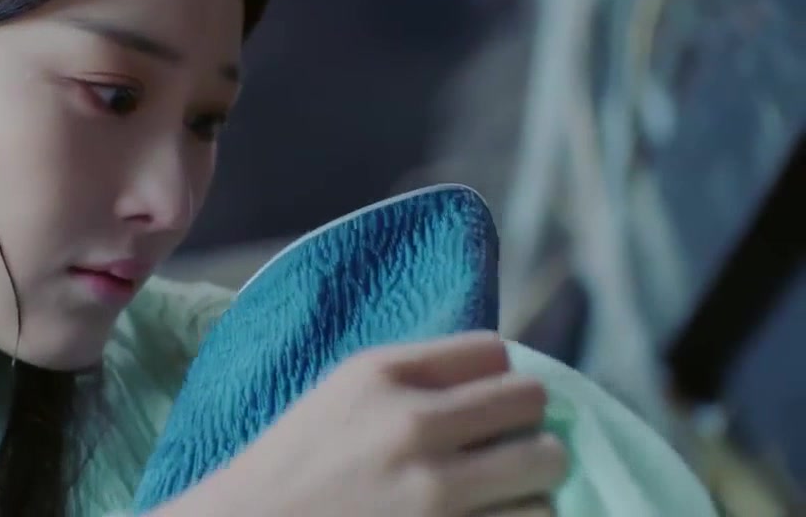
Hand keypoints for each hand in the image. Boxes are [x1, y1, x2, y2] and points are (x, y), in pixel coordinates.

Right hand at [162, 332, 566, 516]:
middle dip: (525, 423)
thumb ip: (416, 377)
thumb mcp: (344, 393)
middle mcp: (413, 424)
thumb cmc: (298, 465)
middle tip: (503, 446)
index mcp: (381, 374)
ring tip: (497, 493)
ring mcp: (434, 491)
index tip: (482, 403)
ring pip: (546, 468)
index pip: (493, 351)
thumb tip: (506, 376)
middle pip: (532, 400)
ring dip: (529, 482)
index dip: (495, 377)